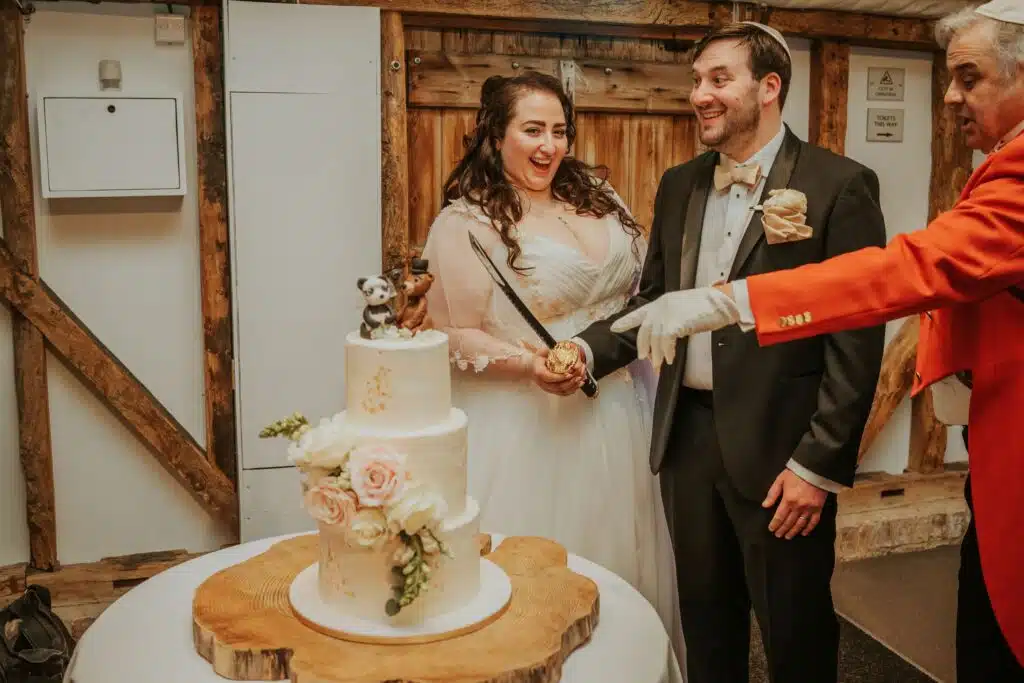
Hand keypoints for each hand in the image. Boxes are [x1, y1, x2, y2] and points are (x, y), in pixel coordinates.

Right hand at [531, 346, 585, 395]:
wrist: (532, 368)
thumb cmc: (537, 360)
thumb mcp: (541, 353)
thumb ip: (548, 351)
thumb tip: (558, 350)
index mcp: (539, 372)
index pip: (550, 377)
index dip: (560, 377)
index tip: (570, 373)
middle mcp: (543, 383)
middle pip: (557, 386)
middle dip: (570, 382)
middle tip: (579, 376)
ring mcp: (547, 388)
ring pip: (561, 391)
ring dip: (573, 386)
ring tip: (581, 380)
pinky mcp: (552, 390)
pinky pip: (563, 393)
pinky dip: (572, 390)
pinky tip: (578, 385)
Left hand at [609, 286, 740, 369]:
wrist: (722, 302)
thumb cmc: (707, 307)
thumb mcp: (683, 310)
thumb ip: (670, 319)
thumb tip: (664, 338)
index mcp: (661, 303)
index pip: (639, 313)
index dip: (626, 322)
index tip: (613, 328)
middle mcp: (661, 307)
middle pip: (645, 331)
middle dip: (643, 347)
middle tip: (645, 359)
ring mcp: (668, 313)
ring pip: (655, 339)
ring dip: (657, 354)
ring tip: (660, 364)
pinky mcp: (677, 322)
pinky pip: (666, 342)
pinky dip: (667, 352)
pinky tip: (670, 358)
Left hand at [762, 469, 827, 538]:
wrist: (814, 469)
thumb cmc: (795, 474)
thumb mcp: (780, 480)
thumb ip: (772, 493)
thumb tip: (765, 505)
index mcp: (788, 500)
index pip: (780, 516)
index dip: (775, 524)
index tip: (771, 530)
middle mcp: (798, 507)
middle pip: (789, 522)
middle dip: (783, 529)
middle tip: (778, 535)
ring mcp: (809, 509)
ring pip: (800, 524)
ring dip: (793, 531)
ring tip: (788, 537)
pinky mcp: (818, 508)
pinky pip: (813, 521)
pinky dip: (809, 528)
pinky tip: (804, 533)